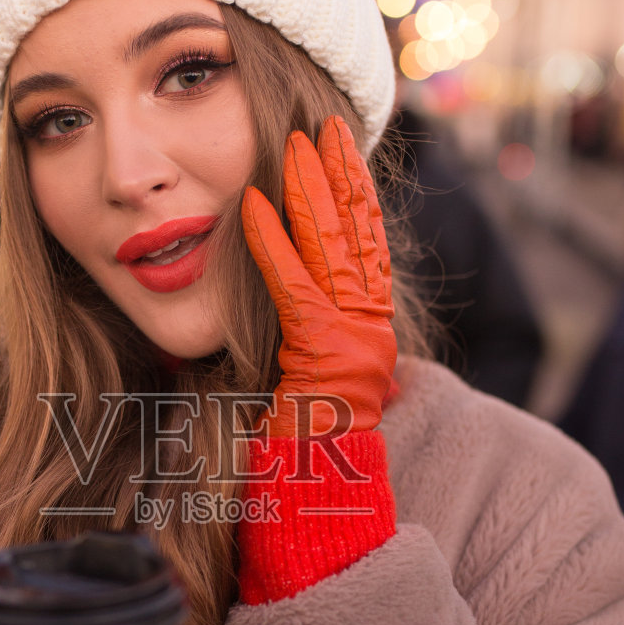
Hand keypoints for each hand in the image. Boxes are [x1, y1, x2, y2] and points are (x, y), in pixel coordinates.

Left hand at [241, 116, 396, 436]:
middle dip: (342, 174)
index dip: (356, 193)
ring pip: (335, 248)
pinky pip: (295, 286)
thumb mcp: (306, 387)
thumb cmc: (305, 457)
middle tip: (324, 124)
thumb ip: (306, 348)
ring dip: (312, 190)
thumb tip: (280, 320)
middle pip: (360, 234)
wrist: (320, 500)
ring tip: (295, 142)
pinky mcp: (325, 353)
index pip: (367, 246)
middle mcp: (373, 330)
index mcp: (370, 333)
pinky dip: (272, 243)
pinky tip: (251, 202)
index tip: (340, 150)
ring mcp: (355, 340)